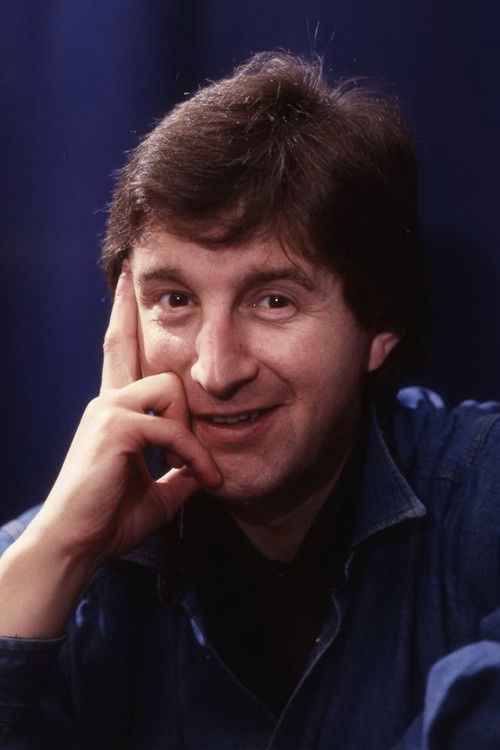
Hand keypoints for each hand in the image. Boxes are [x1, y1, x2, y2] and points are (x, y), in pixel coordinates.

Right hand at [30, 263, 220, 566]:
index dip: (122, 314)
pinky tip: (198, 476)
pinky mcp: (114, 428)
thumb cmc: (110, 521)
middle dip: (173, 380)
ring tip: (198, 469)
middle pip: (145, 355)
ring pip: (169, 387)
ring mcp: (107, 411)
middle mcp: (107, 401)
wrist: (76, 547)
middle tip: (195, 451)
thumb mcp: (159, 492)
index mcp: (114, 411)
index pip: (118, 349)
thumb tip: (205, 469)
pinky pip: (170, 427)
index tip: (126, 281)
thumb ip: (180, 472)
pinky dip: (192, 453)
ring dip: (191, 432)